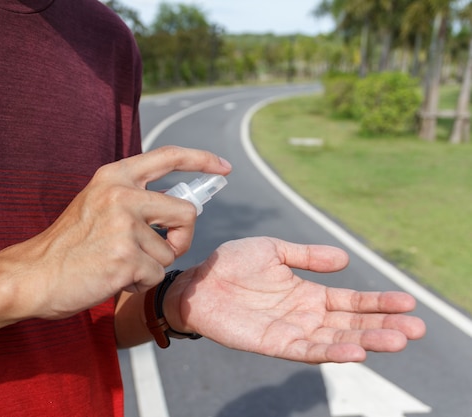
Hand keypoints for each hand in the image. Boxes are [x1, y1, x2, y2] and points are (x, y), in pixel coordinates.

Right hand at [0, 146, 230, 320]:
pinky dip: (140, 283)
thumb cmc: (68, 246)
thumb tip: (178, 209)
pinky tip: (114, 278)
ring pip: (170, 252)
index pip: (168, 156)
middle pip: (186, 213)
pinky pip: (157, 275)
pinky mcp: (126, 257)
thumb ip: (133, 199)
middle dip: (181, 237)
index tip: (223, 167)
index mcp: (114, 177)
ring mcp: (124, 225)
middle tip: (162, 250)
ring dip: (151, 266)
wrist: (33, 274)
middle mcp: (122, 194)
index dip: (201, 160)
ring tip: (118, 265)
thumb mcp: (97, 205)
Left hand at [165, 237, 425, 362]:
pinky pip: (306, 351)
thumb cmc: (231, 264)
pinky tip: (355, 352)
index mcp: (308, 293)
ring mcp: (291, 331)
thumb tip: (345, 259)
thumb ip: (307, 255)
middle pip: (351, 323)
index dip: (379, 302)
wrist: (197, 281)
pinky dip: (331, 353)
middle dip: (383, 326)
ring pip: (336, 340)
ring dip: (366, 341)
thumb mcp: (273, 250)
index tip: (408, 302)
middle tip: (416, 328)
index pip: (351, 300)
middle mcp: (305, 315)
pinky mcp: (273, 343)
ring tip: (397, 340)